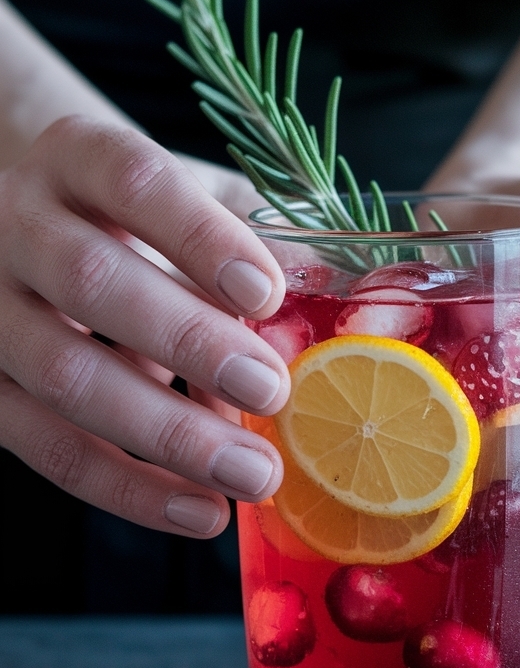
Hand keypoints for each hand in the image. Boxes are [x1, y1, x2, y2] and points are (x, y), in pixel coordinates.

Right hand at [0, 116, 289, 537]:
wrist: (30, 224)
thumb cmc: (131, 216)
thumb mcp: (190, 201)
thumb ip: (256, 236)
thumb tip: (339, 288)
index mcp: (76, 156)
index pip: (133, 181)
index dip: (198, 237)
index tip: (266, 292)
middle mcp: (14, 222)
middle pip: (91, 280)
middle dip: (189, 343)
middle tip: (272, 390)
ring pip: (61, 374)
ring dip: (166, 434)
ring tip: (253, 473)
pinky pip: (44, 447)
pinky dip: (126, 488)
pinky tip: (198, 510)